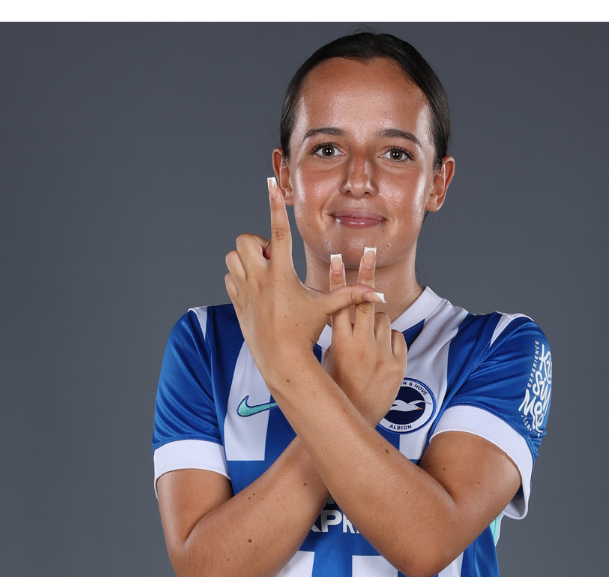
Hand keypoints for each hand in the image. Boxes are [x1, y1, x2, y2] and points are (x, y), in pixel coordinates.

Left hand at [224, 178, 383, 373]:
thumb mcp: (327, 309)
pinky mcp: (236, 300)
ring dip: (246, 257)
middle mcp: (259, 278)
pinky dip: (239, 274)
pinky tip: (256, 287)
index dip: (275, 205)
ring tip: (265, 272)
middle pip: (246, 239)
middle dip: (258, 241)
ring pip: (233, 255)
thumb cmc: (305, 333)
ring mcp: (244, 289)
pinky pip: (229, 275)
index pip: (278, 231)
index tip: (269, 184)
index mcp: (282, 274)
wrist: (280, 360)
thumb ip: (351, 296)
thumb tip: (378, 292)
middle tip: (274, 259)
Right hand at [321, 246, 407, 424]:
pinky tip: (380, 354)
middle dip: (367, 272)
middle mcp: (363, 345)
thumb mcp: (327, 359)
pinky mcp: (399, 363)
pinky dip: (389, 340)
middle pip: (367, 300)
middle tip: (369, 249)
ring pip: (383, 319)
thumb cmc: (336, 388)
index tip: (337, 258)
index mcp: (340, 344)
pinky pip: (397, 336)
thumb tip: (338, 312)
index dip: (338, 280)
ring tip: (366, 343)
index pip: (340, 303)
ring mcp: (383, 354)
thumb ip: (335, 334)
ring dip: (376, 323)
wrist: (357, 418)